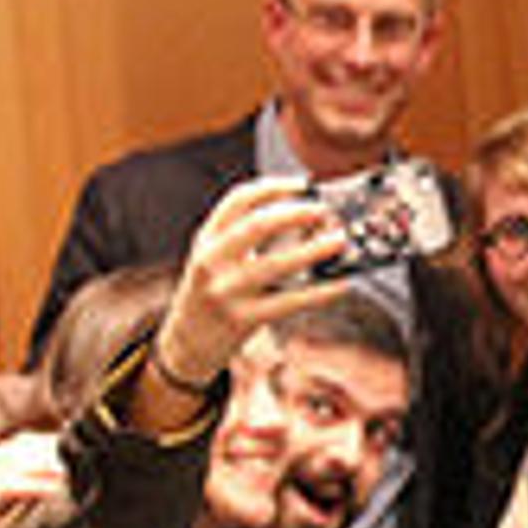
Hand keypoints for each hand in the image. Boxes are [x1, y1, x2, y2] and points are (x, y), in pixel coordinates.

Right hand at [150, 176, 346, 388]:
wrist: (186, 343)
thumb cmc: (210, 293)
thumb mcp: (213, 257)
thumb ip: (243, 235)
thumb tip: (303, 216)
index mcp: (207, 239)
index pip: (239, 200)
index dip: (274, 187)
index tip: (304, 184)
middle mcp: (212, 261)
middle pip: (258, 225)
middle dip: (297, 213)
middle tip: (325, 211)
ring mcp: (226, 291)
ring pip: (277, 264)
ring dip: (314, 249)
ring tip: (340, 241)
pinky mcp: (243, 319)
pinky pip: (290, 302)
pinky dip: (320, 292)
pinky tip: (340, 284)